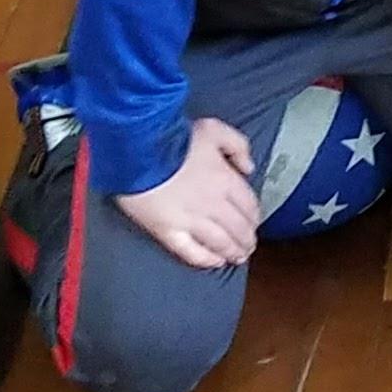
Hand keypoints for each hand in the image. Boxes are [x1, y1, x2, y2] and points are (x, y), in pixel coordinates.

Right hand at [117, 115, 260, 270]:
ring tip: (238, 257)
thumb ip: (238, 146)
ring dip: (232, 252)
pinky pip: (191, 251)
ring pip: (219, 243)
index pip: (248, 205)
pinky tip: (214, 262)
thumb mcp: (214, 129)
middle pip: (238, 228)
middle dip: (247, 239)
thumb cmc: (174, 137)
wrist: (138, 150)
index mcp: (225, 179)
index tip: (254, 221)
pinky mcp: (167, 231)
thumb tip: (249, 168)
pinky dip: (206, 260)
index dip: (254, 216)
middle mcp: (213, 204)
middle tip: (249, 245)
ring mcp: (190, 220)